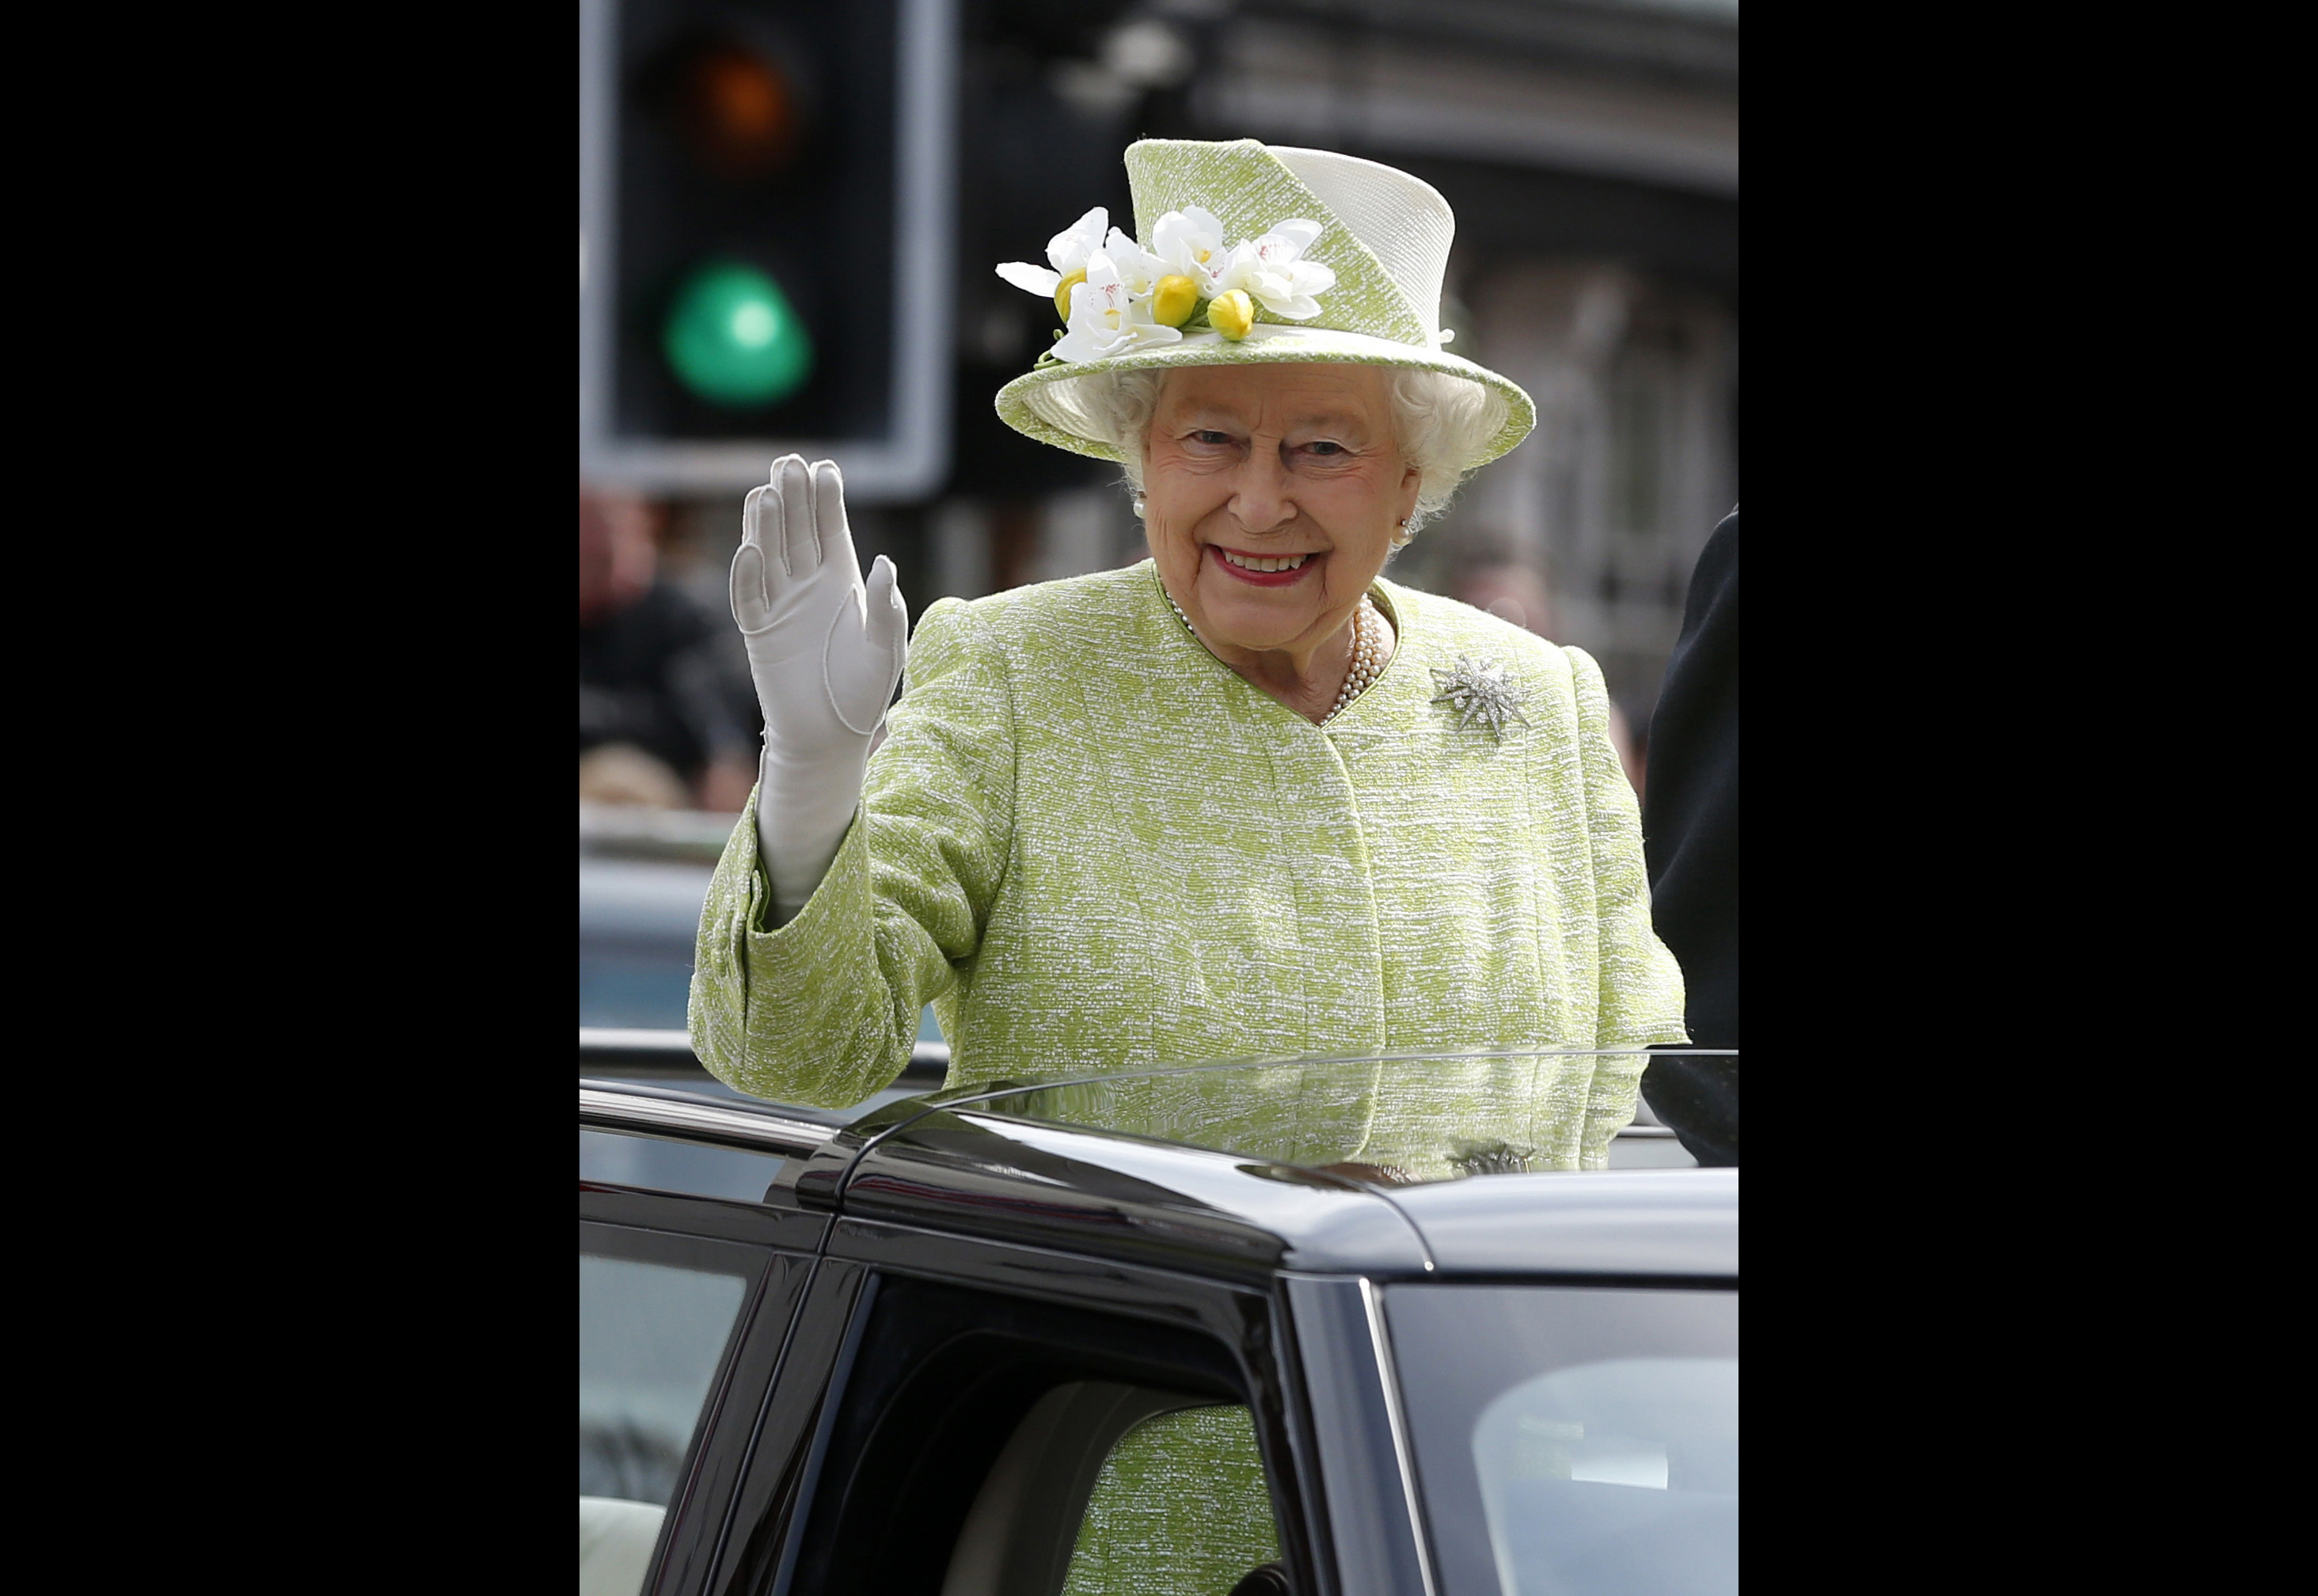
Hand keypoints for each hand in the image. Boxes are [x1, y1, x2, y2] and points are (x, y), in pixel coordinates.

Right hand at [731, 455, 908, 764]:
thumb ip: (887, 607)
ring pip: (769, 555)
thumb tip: (886, 563)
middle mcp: (808, 586)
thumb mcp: (886, 649)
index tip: (825, 468)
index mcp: (842, 582)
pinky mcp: (758, 632)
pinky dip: (747, 574)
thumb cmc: (864, 691)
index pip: (831, 531)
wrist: (830, 736)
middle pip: (797, 533)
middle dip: (795, 498)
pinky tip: (750, 547)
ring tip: (768, 492)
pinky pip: (749, 597)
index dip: (827, 500)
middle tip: (789, 463)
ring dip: (767, 525)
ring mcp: (781, 606)